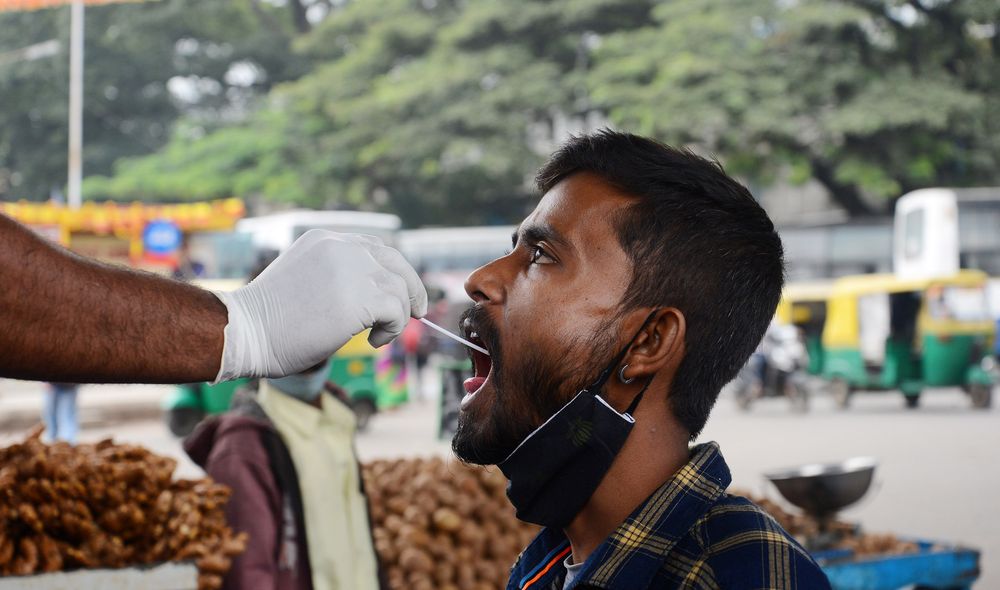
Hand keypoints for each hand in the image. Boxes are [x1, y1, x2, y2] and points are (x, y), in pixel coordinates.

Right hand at [214, 231, 426, 380]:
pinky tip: (373, 342)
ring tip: (378, 335)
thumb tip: (373, 297)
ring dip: (398, 316)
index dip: (392, 270)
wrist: (246, 331)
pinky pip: (398, 312)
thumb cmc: (268, 319)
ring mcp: (353, 270)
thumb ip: (336, 277)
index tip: (401, 292)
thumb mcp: (305, 280)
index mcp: (326, 239)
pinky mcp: (361, 298)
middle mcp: (342, 247)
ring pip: (400, 289)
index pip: (374, 247)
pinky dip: (393, 329)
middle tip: (417, 311)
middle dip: (411, 288)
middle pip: (396, 261)